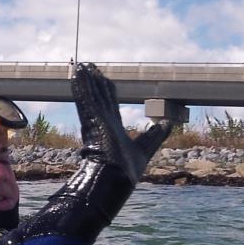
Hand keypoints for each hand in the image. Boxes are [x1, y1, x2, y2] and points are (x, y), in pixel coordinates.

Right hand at [72, 63, 171, 179]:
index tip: (102, 78)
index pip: (108, 103)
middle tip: (88, 66)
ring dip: (85, 79)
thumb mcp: (147, 147)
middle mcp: (101, 122)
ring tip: (80, 64)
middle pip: (98, 96)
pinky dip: (80, 87)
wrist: (116, 180)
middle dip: (93, 80)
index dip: (105, 90)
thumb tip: (167, 123)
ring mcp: (95, 121)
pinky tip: (76, 74)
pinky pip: (85, 100)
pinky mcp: (92, 121)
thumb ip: (156, 135)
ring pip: (90, 95)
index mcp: (112, 127)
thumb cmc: (128, 170)